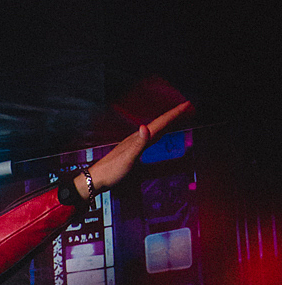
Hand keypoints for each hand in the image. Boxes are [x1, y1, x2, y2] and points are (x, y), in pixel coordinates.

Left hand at [74, 100, 192, 199]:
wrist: (96, 180)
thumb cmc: (111, 172)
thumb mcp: (127, 158)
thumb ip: (138, 144)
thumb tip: (146, 127)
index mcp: (138, 138)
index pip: (160, 123)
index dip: (174, 114)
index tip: (187, 104)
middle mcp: (137, 138)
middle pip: (159, 123)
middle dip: (174, 115)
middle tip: (188, 107)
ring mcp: (135, 144)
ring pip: (156, 130)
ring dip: (168, 123)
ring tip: (178, 117)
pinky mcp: (133, 151)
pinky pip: (150, 139)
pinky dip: (159, 134)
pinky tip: (158, 135)